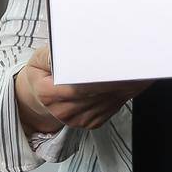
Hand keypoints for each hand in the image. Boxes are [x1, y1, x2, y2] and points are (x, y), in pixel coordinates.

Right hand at [16, 45, 153, 132]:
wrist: (38, 96)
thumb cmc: (42, 74)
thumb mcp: (40, 58)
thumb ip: (53, 53)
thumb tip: (67, 48)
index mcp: (47, 93)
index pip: (78, 86)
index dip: (97, 76)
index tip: (112, 64)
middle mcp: (63, 110)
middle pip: (96, 93)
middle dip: (114, 78)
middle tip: (130, 61)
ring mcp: (78, 120)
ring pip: (106, 101)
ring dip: (122, 86)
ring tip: (133, 68)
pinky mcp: (91, 122)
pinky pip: (110, 109)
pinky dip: (122, 95)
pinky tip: (128, 81)